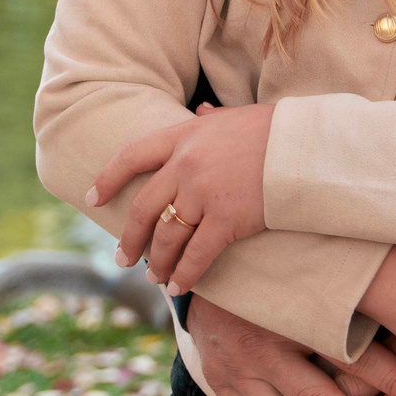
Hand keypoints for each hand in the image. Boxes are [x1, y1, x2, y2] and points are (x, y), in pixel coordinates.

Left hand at [93, 101, 274, 293]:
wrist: (303, 146)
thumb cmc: (273, 130)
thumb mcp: (234, 116)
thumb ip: (211, 118)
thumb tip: (202, 110)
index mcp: (184, 135)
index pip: (132, 155)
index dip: (108, 178)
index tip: (92, 198)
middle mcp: (185, 165)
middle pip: (143, 207)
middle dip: (129, 238)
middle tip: (122, 258)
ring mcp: (203, 193)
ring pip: (167, 236)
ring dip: (157, 261)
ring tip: (154, 278)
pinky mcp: (225, 219)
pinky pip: (196, 254)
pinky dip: (185, 274)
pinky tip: (179, 285)